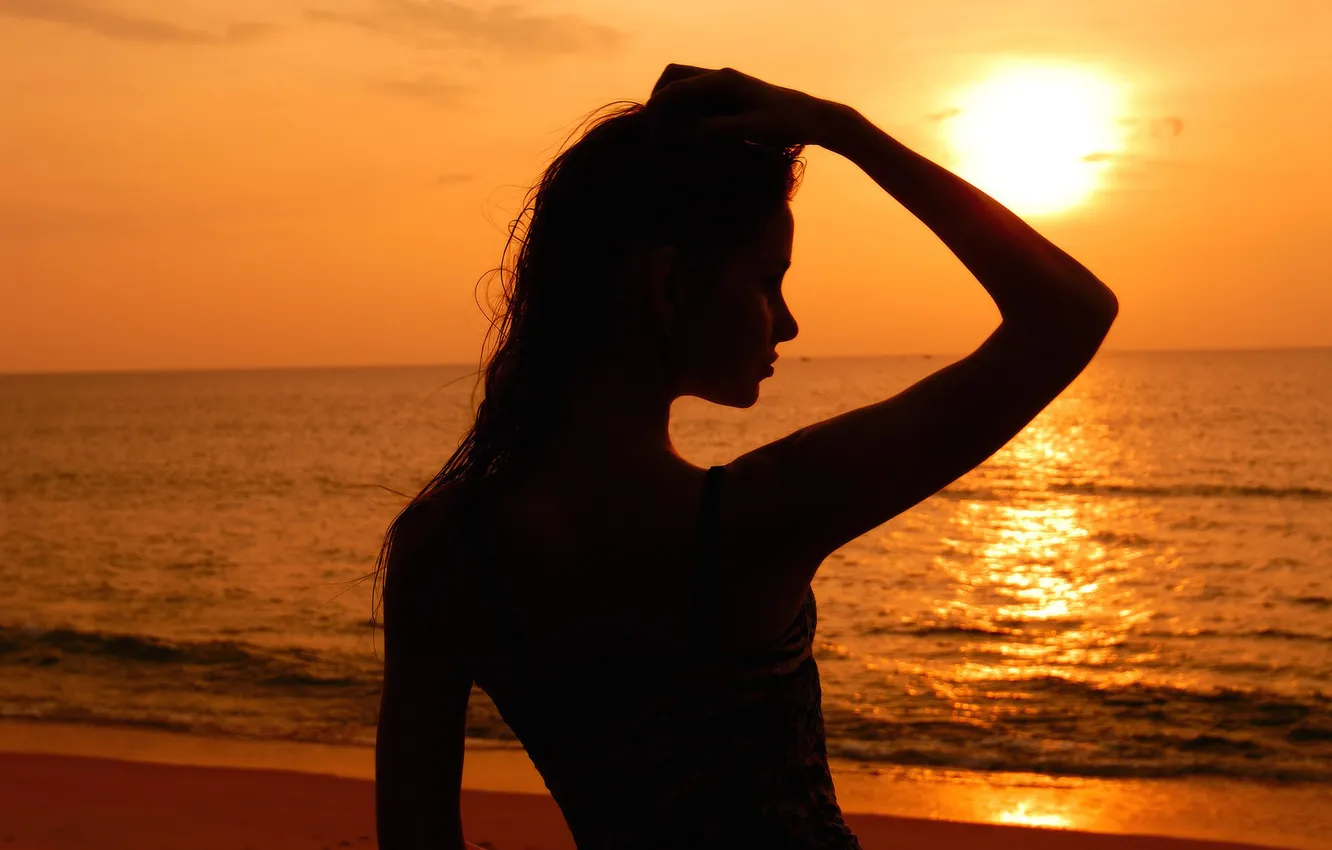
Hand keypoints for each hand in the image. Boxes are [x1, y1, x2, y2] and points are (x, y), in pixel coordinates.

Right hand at [645, 64, 847, 148]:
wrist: (813, 118)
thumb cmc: (785, 124)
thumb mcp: (750, 130)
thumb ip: (718, 129)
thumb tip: (687, 131)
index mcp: (724, 80)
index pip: (677, 87)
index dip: (659, 108)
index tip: (652, 133)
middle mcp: (721, 76)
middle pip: (674, 76)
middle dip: (658, 98)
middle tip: (652, 128)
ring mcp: (725, 83)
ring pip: (684, 83)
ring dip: (670, 103)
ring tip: (663, 131)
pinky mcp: (730, 94)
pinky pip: (697, 95)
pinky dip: (684, 109)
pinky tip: (684, 131)